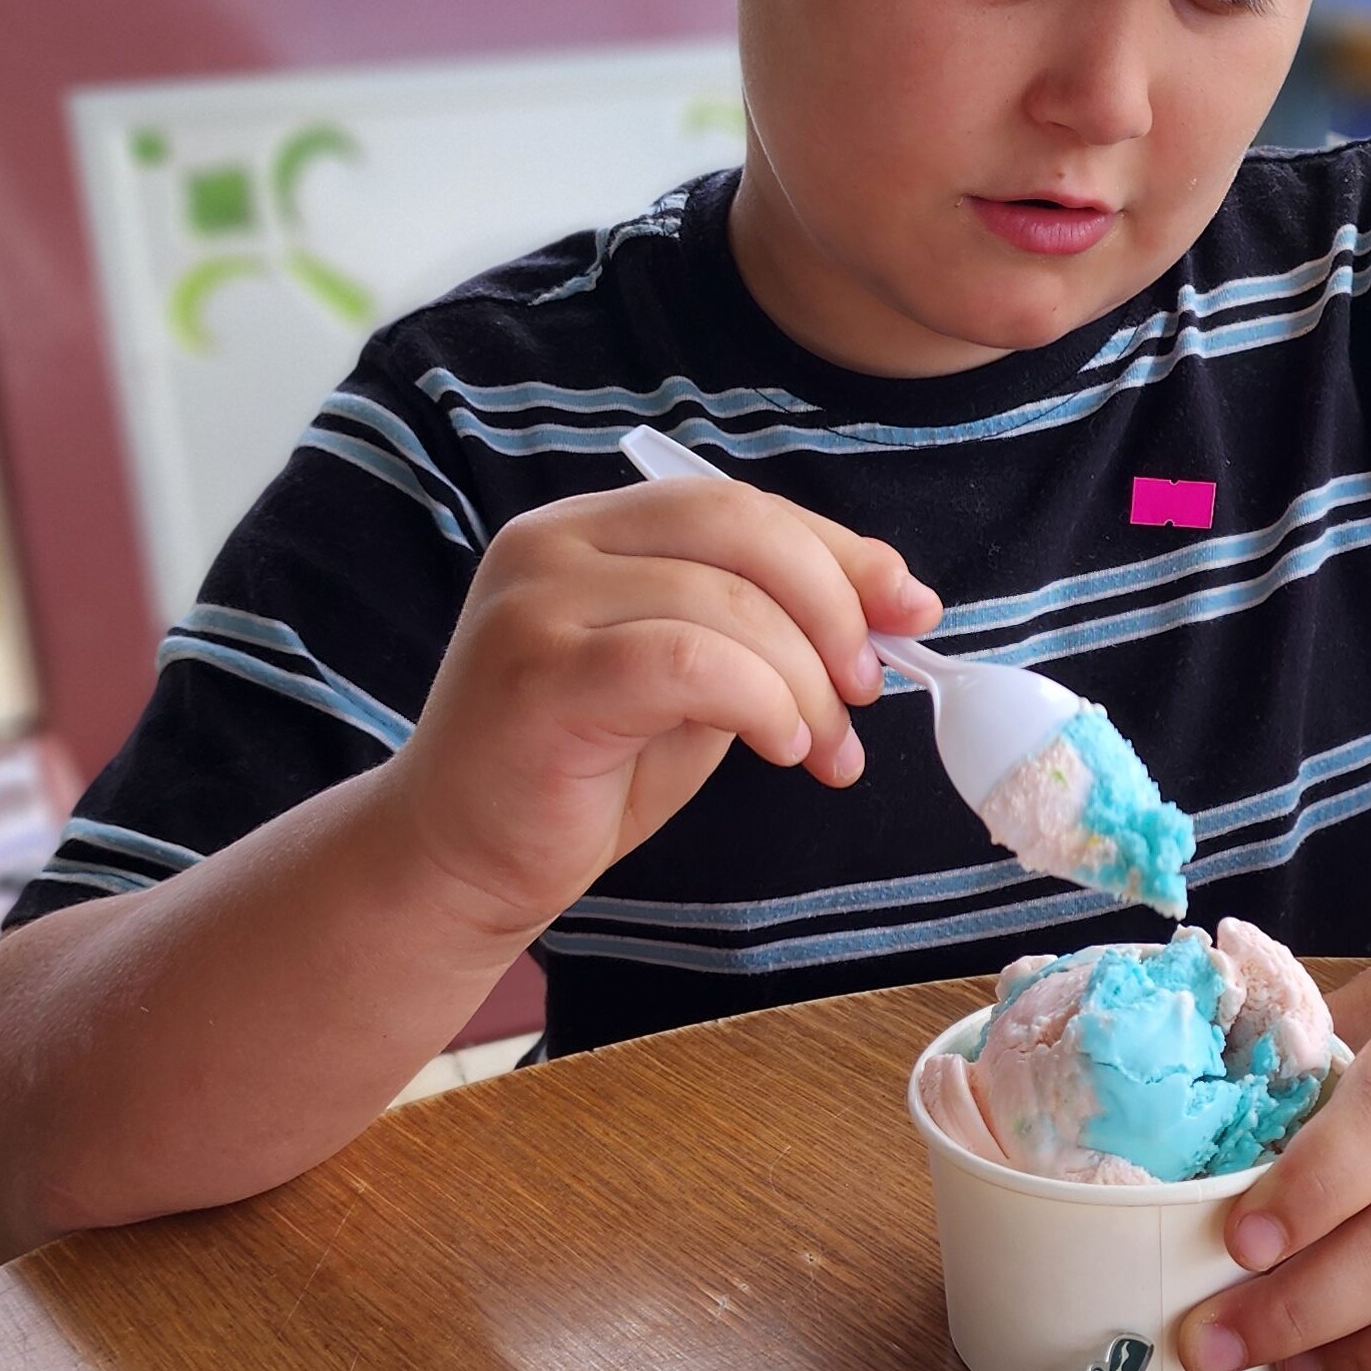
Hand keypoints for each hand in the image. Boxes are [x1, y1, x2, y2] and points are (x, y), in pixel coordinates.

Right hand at [380, 468, 940, 948]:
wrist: (459, 863)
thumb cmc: (578, 774)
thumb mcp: (689, 681)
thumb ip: (761, 630)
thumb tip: (890, 604)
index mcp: (592, 528)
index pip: (740, 507)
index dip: (841, 551)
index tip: (912, 608)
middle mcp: (554, 543)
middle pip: (740, 527)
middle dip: (833, 606)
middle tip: (866, 690)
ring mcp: (537, 602)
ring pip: (724, 600)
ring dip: (805, 682)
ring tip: (825, 750)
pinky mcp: (539, 674)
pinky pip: (688, 660)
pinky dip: (760, 701)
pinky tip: (781, 748)